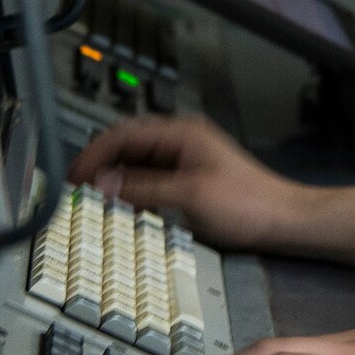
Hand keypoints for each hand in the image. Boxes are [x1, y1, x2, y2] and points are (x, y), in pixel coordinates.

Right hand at [67, 115, 305, 250]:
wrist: (282, 220)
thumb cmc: (248, 203)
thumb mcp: (189, 195)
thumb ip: (142, 188)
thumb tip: (103, 184)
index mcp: (182, 134)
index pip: (124, 133)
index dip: (94, 154)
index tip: (73, 176)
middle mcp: (181, 142)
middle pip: (126, 147)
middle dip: (99, 165)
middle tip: (75, 190)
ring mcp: (184, 161)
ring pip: (135, 165)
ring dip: (113, 180)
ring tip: (92, 200)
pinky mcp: (187, 180)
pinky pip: (147, 181)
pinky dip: (130, 191)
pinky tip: (121, 207)